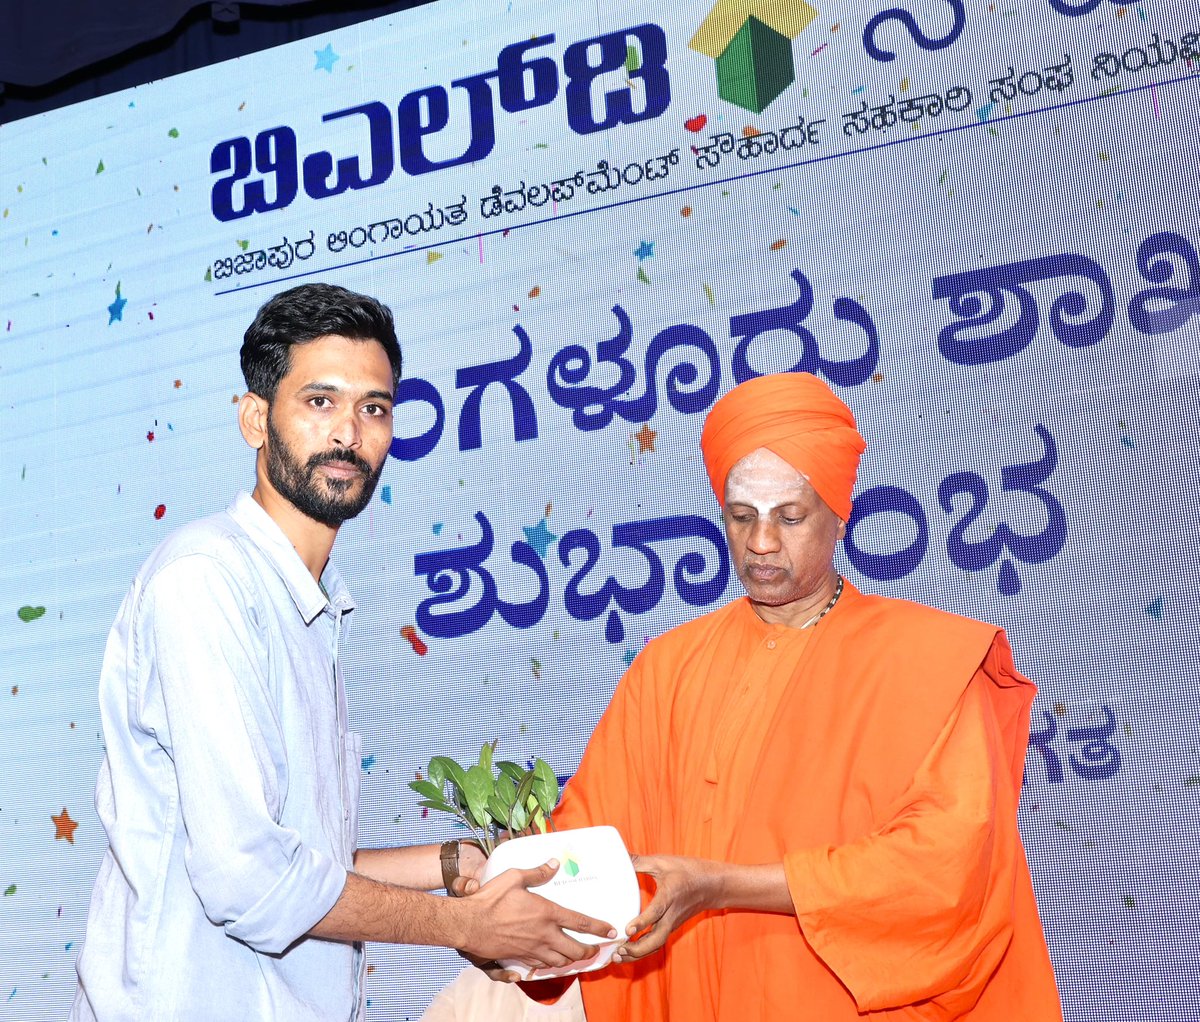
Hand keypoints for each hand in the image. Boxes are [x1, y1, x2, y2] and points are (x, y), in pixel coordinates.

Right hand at [457, 859, 616, 970]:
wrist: (468, 924)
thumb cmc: (490, 899)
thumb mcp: (514, 877)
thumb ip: (537, 872)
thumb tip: (554, 864)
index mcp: (547, 913)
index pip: (581, 923)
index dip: (599, 928)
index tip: (611, 932)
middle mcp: (544, 935)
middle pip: (574, 950)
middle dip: (589, 951)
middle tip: (595, 950)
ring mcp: (532, 950)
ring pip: (560, 961)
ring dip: (572, 960)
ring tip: (576, 956)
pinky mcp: (519, 958)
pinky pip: (541, 966)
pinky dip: (551, 965)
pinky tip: (551, 961)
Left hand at [613, 854, 718, 962]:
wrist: (712, 885)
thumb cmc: (688, 871)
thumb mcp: (663, 862)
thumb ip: (639, 861)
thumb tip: (618, 856)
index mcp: (669, 897)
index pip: (655, 913)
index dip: (641, 923)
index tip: (627, 930)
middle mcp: (671, 915)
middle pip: (656, 941)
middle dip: (636, 950)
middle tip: (617, 952)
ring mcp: (671, 924)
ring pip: (655, 946)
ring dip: (637, 954)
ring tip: (617, 956)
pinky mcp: (670, 927)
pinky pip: (657, 943)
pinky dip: (643, 950)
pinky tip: (628, 951)